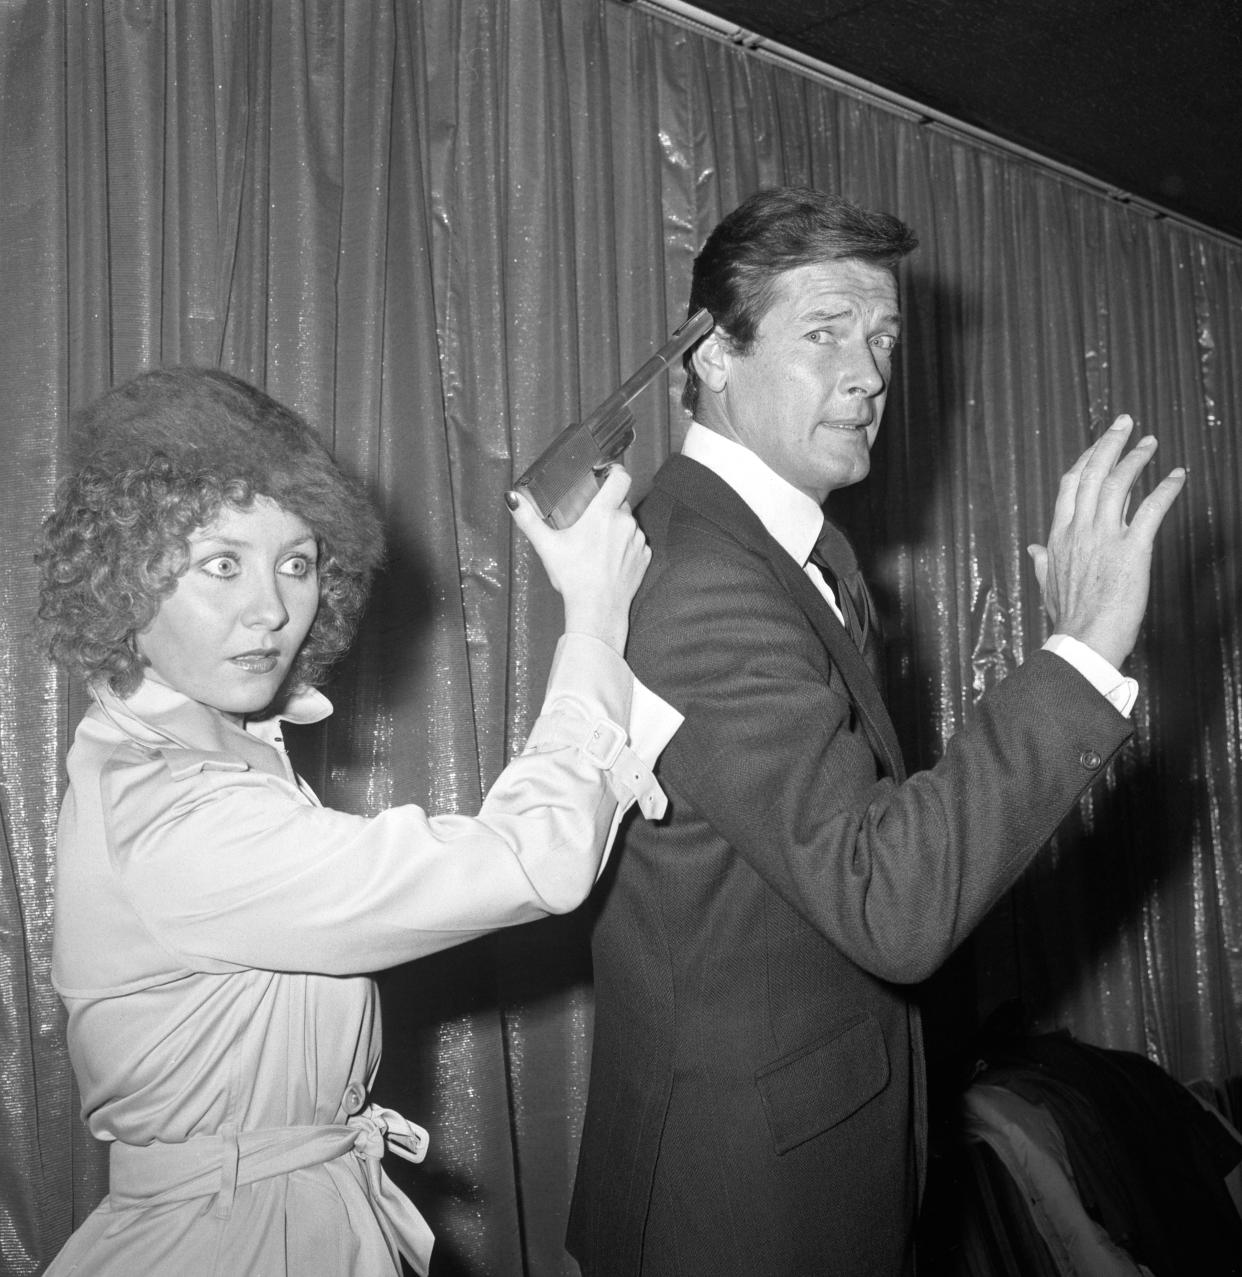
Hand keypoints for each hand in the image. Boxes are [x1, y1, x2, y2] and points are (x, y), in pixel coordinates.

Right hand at [507, 466, 650, 652]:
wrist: (597, 610)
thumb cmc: (573, 577)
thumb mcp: (547, 546)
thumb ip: (528, 520)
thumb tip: (512, 499)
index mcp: (603, 513)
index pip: (620, 478)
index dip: (614, 472)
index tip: (606, 475)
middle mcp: (626, 522)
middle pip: (620, 503)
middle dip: (607, 508)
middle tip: (590, 523)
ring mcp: (638, 541)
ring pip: (629, 524)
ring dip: (618, 529)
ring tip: (599, 546)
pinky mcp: (645, 558)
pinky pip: (636, 544)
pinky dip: (626, 547)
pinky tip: (610, 560)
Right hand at [1027, 414, 1185, 668]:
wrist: (1084, 640)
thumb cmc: (1068, 618)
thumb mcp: (1047, 585)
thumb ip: (1041, 562)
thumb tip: (1031, 548)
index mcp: (1059, 537)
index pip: (1071, 485)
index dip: (1086, 459)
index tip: (1099, 444)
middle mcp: (1079, 530)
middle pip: (1093, 474)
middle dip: (1109, 443)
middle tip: (1125, 422)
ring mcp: (1104, 538)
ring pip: (1119, 484)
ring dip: (1137, 459)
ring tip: (1151, 443)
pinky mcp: (1132, 550)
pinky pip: (1151, 510)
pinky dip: (1166, 489)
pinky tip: (1178, 475)